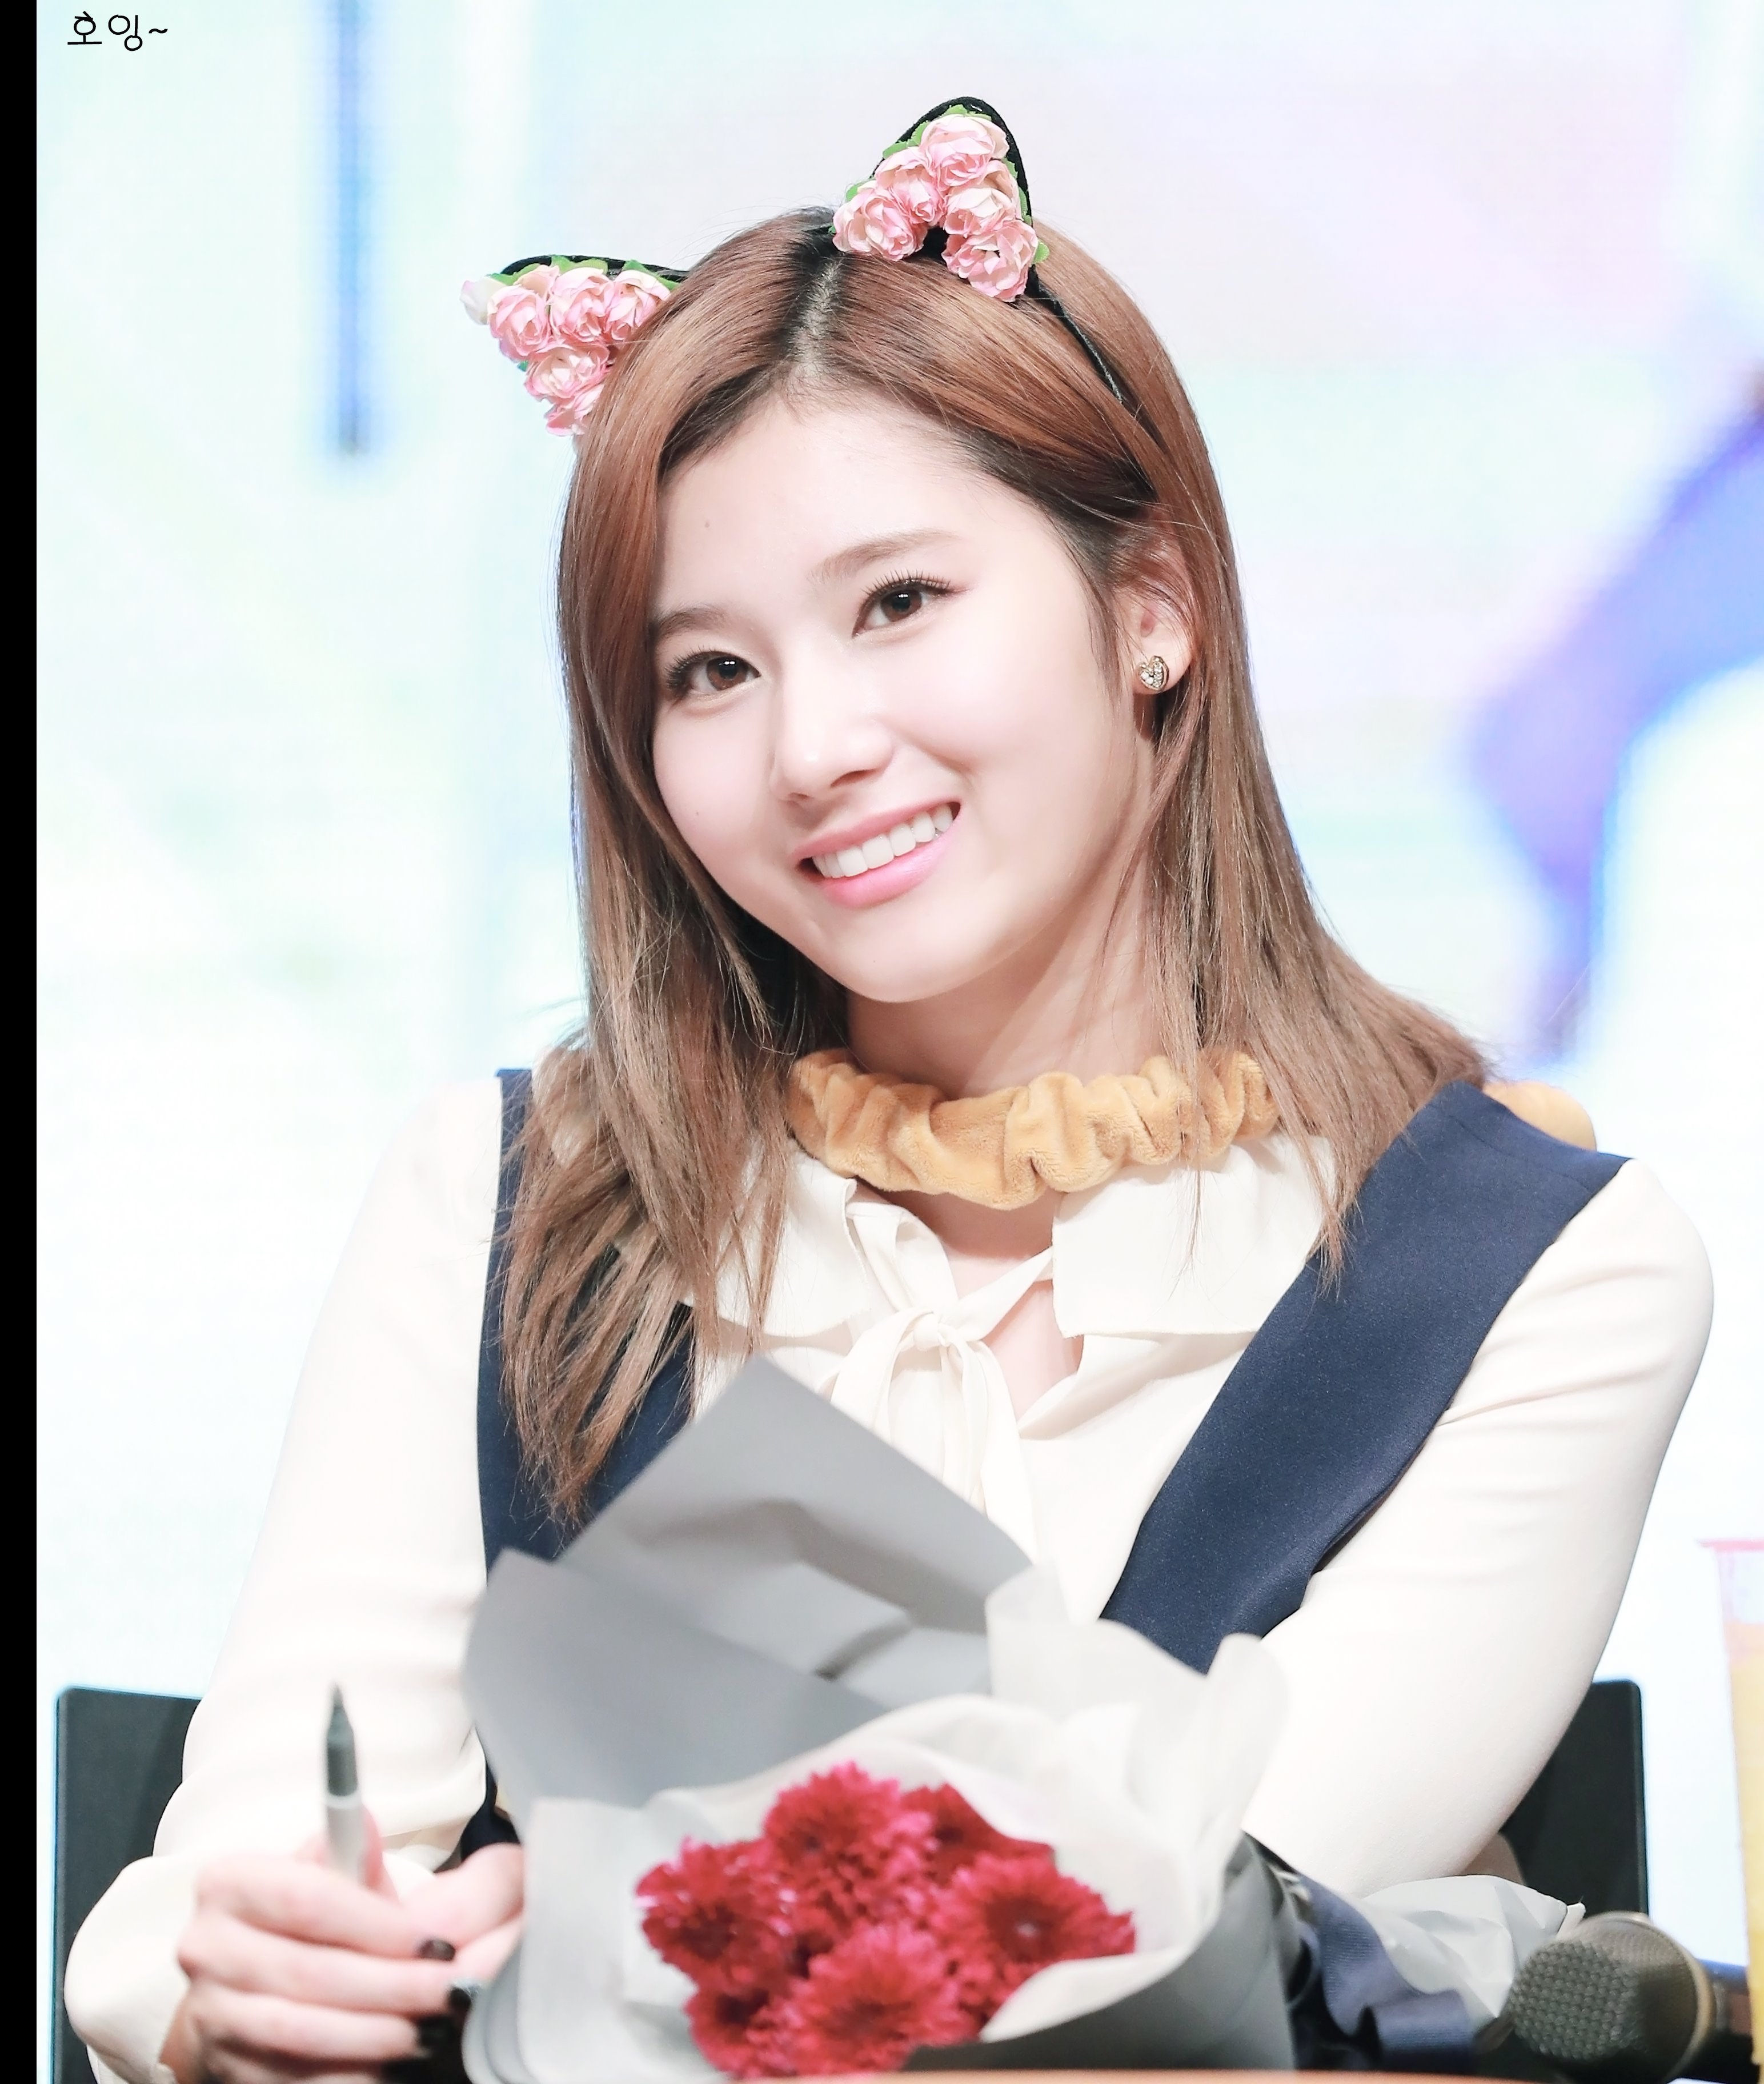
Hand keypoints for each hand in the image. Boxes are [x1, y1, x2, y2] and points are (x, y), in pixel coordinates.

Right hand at [160, 1811, 523, 2083]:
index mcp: (228, 1884)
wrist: (245, 1988)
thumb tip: (375, 1826)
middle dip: (395, 1985)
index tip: (436, 1939)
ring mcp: (214, 2015)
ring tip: (436, 2028)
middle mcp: (208, 1949)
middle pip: (311, 1972)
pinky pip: (296, 2077)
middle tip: (456, 1989)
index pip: (307, 1899)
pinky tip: (398, 2059)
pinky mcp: (227, 2069)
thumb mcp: (333, 1874)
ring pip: (303, 2032)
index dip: (376, 1924)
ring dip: (379, 2034)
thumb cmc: (302, 1919)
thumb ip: (362, 1858)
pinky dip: (354, 2071)